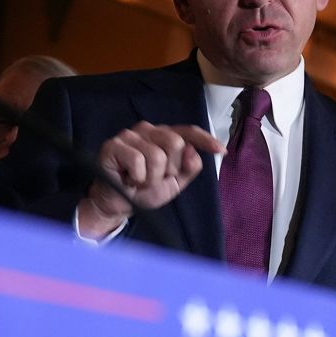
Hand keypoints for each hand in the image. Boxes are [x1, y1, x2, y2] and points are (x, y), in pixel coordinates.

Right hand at [78, 122, 224, 237]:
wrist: (119, 205)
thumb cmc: (145, 190)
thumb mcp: (175, 183)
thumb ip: (189, 169)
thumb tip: (194, 153)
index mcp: (165, 136)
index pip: (189, 132)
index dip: (205, 140)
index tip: (221, 150)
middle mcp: (149, 130)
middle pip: (176, 143)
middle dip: (170, 169)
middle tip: (155, 179)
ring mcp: (130, 136)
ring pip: (156, 155)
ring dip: (151, 177)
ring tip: (140, 180)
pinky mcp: (113, 145)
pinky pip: (137, 160)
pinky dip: (137, 177)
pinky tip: (128, 179)